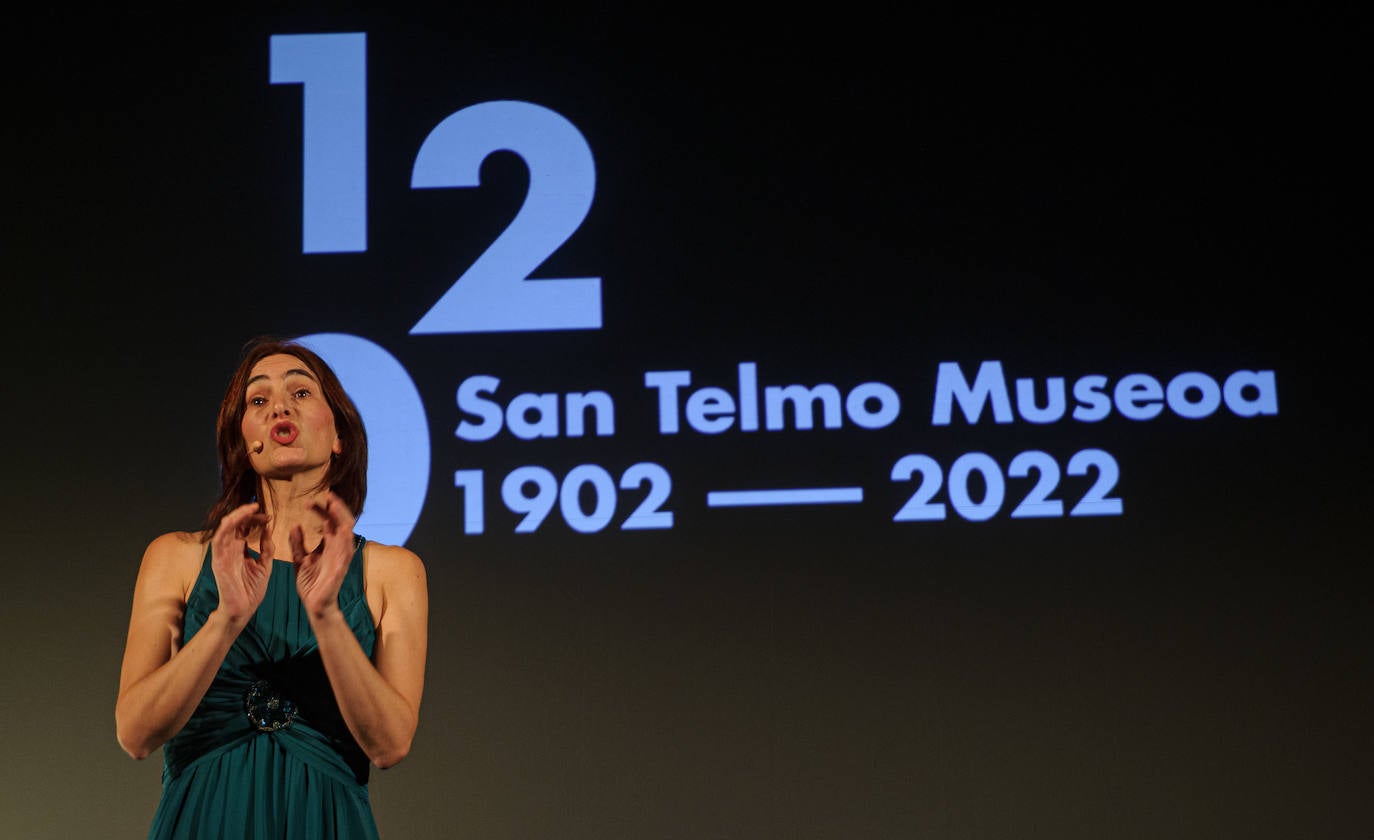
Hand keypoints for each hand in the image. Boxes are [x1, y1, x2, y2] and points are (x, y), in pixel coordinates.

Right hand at [210, 502, 271, 622]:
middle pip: (235, 524)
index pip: (244, 527)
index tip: (269, 517)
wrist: (243, 610)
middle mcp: (230, 549)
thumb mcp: (265, 565)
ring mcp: (223, 555)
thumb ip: (267, 548)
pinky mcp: (218, 562)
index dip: (255, 519)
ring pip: (225, 528)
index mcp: (240, 550)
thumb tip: (268, 529)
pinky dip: (225, 529)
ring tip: (249, 508)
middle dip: (247, 514)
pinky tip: (234, 520)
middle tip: (259, 508)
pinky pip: (217, 541)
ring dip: (236, 516)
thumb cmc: (252, 590)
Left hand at [291, 490, 356, 619]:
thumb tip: (295, 525)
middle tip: (327, 495)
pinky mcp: (342, 566)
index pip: (328, 521)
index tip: (309, 501)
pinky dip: (345, 536)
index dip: (321, 509)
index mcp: (328, 545)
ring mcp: (341, 556)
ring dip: (342, 516)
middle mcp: (337, 547)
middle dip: (336, 507)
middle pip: (342, 520)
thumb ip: (297, 543)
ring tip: (333, 504)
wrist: (314, 605)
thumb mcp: (299, 559)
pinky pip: (347, 548)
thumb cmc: (310, 583)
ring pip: (347, 530)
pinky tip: (341, 526)